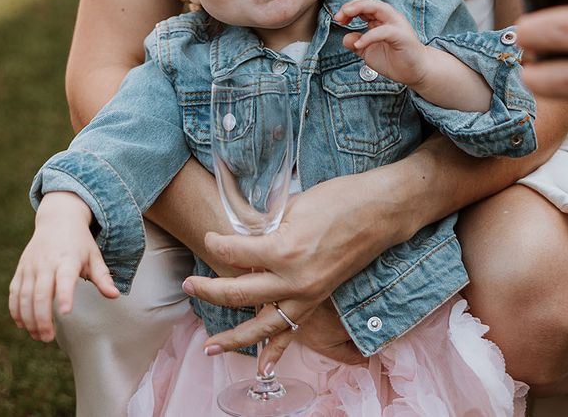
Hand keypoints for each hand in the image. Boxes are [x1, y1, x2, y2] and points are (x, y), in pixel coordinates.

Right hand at [8, 192, 119, 341]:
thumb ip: (103, 278)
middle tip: (48, 338)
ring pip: (24, 297)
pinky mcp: (20, 269)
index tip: (66, 312)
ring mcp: (31, 266)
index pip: (65, 279)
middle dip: (42, 319)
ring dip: (28, 319)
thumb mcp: (94, 256)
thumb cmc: (80, 242)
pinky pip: (14, 293)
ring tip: (38, 336)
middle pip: (40, 294)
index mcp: (68, 259)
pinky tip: (22, 325)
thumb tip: (115, 296)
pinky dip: (15, 310)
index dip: (65, 295)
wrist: (58, 219)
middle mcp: (47, 263)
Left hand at [183, 177, 403, 360]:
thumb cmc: (338, 199)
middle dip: (209, 290)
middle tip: (188, 285)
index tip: (209, 239)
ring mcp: (308, 294)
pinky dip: (276, 350)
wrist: (379, 211)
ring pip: (263, 325)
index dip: (216, 245)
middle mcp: (294, 279)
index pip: (235, 253)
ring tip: (208, 347)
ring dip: (234, 338)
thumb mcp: (293, 206)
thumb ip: (263, 227)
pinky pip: (293, 330)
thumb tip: (240, 239)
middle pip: (240, 292)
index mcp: (284, 249)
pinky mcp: (318, 299)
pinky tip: (262, 369)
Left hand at [334, 0, 428, 87]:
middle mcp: (389, 18)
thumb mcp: (368, 52)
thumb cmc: (395, 60)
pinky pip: (383, 31)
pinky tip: (359, 44)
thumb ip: (357, 44)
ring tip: (345, 17)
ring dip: (359, 9)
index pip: (363, 6)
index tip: (337, 19)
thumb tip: (346, 37)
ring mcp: (397, 25)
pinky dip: (369, 36)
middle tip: (338, 16)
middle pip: (369, 3)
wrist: (415, 72)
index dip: (348, 9)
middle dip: (351, 6)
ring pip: (378, 8)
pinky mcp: (402, 35)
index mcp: (381, 19)